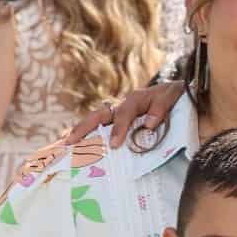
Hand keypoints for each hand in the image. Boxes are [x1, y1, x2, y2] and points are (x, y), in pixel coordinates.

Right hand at [67, 80, 184, 148]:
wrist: (172, 90)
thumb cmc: (171, 95)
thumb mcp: (171, 96)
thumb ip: (161, 108)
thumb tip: (150, 124)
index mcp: (135, 99)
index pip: (124, 113)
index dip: (118, 128)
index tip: (114, 144)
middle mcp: (122, 105)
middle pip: (99, 114)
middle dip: (83, 128)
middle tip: (70, 142)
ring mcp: (117, 113)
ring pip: (95, 121)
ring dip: (80, 132)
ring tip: (64, 144)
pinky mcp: (117, 120)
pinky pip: (99, 128)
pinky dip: (86, 136)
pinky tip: (75, 146)